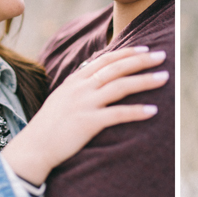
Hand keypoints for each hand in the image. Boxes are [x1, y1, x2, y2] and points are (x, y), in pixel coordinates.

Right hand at [2, 47, 167, 184]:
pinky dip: (136, 111)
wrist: (33, 148)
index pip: (105, 60)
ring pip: (120, 86)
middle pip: (116, 68)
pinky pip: (117, 114)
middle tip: (162, 55)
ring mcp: (84, 104)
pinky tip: (153, 111)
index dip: (127, 52)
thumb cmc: (49, 126)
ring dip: (145, 81)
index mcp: (75, 80)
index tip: (145, 48)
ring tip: (164, 78)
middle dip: (141, 60)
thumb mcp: (62, 98)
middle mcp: (80, 88)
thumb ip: (79, 86)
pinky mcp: (87, 123)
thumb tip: (93, 74)